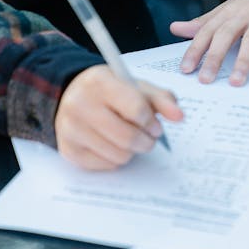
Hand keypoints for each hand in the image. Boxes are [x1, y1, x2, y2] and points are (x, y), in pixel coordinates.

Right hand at [55, 65, 183, 169]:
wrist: (73, 94)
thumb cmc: (112, 90)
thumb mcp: (136, 86)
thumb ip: (161, 99)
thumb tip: (180, 116)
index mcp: (99, 82)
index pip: (135, 108)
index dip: (152, 122)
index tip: (156, 125)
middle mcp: (80, 104)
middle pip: (127, 137)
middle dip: (146, 141)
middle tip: (149, 137)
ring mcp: (71, 129)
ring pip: (118, 155)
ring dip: (132, 151)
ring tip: (130, 138)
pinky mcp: (68, 149)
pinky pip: (105, 165)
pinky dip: (116, 158)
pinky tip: (113, 144)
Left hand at [170, 0, 248, 85]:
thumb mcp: (229, 9)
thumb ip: (204, 22)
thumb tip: (175, 28)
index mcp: (229, 11)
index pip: (207, 30)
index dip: (195, 49)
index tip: (185, 69)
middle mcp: (246, 12)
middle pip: (226, 34)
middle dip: (214, 57)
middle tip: (205, 79)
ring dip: (243, 61)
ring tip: (236, 81)